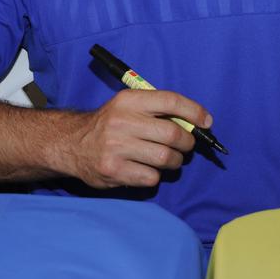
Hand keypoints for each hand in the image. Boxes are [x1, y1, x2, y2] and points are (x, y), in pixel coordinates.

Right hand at [70, 89, 209, 188]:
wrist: (73, 144)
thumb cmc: (110, 125)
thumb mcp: (127, 107)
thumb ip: (157, 111)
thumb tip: (197, 123)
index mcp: (128, 101)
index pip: (169, 100)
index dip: (194, 111)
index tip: (206, 122)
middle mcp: (122, 121)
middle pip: (174, 134)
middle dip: (187, 143)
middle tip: (183, 146)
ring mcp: (117, 147)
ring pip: (166, 159)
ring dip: (174, 162)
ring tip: (164, 159)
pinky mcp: (114, 170)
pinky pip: (152, 178)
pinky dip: (154, 176)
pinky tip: (142, 169)